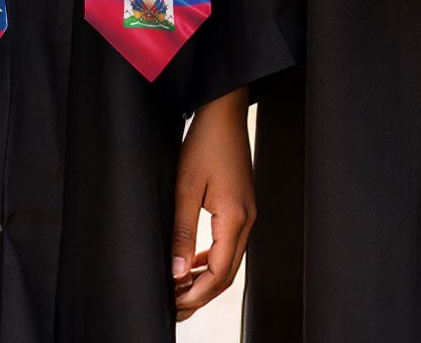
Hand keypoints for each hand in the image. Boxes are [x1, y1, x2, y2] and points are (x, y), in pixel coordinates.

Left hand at [171, 88, 255, 318]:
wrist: (225, 112)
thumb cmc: (206, 143)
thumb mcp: (185, 188)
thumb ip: (182, 233)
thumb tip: (177, 273)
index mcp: (235, 217)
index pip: (219, 273)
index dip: (196, 295)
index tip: (173, 304)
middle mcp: (247, 218)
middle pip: (228, 274)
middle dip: (201, 295)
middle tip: (173, 307)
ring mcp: (248, 212)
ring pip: (230, 261)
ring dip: (206, 280)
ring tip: (179, 290)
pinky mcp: (242, 207)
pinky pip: (230, 245)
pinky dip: (212, 261)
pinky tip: (193, 263)